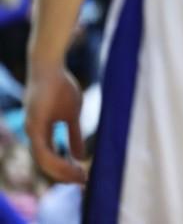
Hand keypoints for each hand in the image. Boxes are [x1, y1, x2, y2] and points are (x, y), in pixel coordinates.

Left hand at [24, 63, 85, 182]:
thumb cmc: (61, 87)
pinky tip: (71, 164)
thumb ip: (74, 134)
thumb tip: (80, 156)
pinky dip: (57, 160)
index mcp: (41, 133)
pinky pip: (43, 151)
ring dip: (62, 171)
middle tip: (83, 181)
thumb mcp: (72, 114)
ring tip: (80, 175)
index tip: (83, 176)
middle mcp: (33, 135)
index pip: (51, 158)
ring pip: (43, 161)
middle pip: (46, 165)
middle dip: (65, 175)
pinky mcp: (33, 125)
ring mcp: (31, 130)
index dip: (66, 169)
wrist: (50, 67)